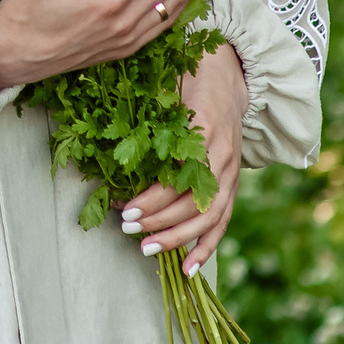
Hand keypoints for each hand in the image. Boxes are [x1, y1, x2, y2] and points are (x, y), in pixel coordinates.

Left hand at [120, 42, 246, 275]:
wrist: (228, 74)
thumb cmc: (187, 81)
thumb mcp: (166, 92)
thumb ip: (147, 122)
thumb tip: (109, 155)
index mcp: (204, 130)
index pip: (179, 176)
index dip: (152, 196)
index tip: (124, 206)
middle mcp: (222, 155)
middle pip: (193, 201)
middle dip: (158, 219)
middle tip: (127, 227)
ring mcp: (232, 172)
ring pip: (208, 216)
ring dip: (176, 237)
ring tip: (147, 249)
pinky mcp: (233, 184)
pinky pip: (222, 222)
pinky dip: (205, 247)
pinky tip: (187, 269)